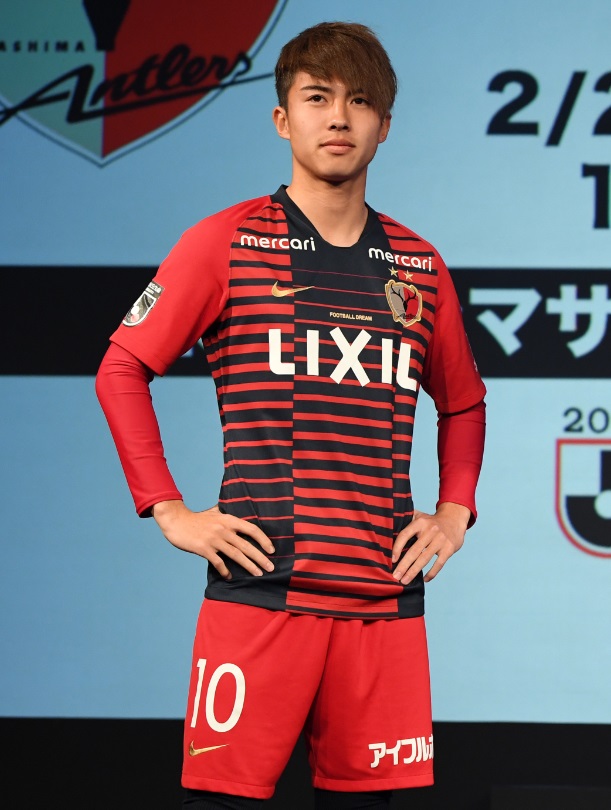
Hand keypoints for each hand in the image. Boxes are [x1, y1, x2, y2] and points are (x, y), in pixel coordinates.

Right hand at [152, 500, 274, 580]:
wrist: (176, 521)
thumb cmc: (196, 518)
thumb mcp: (214, 512)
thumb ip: (226, 513)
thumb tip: (238, 510)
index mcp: (228, 519)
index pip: (251, 529)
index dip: (263, 540)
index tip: (271, 550)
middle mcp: (223, 529)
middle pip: (246, 545)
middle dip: (260, 558)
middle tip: (270, 568)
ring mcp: (214, 539)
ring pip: (236, 555)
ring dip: (248, 566)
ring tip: (258, 574)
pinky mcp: (203, 548)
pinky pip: (218, 562)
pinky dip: (225, 570)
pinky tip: (229, 576)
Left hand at [391, 502, 470, 584]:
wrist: (454, 519)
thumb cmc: (432, 521)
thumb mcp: (420, 516)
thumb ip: (406, 519)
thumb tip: (388, 528)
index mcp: (420, 522)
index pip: (405, 535)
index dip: (397, 548)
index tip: (392, 560)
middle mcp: (430, 530)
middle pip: (414, 550)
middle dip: (403, 565)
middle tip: (395, 576)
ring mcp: (440, 540)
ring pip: (424, 559)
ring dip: (413, 571)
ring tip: (405, 581)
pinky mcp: (449, 549)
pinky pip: (439, 563)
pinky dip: (431, 573)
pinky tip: (425, 580)